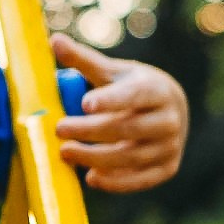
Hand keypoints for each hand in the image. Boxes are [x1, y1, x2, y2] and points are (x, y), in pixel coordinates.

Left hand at [51, 32, 188, 192]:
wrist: (171, 111)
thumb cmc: (133, 88)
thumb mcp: (113, 72)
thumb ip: (84, 60)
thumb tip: (53, 40)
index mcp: (157, 90)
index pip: (135, 95)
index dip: (111, 100)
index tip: (85, 104)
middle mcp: (169, 119)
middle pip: (127, 128)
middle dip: (91, 131)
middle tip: (59, 130)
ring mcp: (170, 146)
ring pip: (130, 157)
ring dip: (95, 158)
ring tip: (65, 153)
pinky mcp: (167, 168)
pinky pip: (140, 180)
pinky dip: (116, 182)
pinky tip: (90, 178)